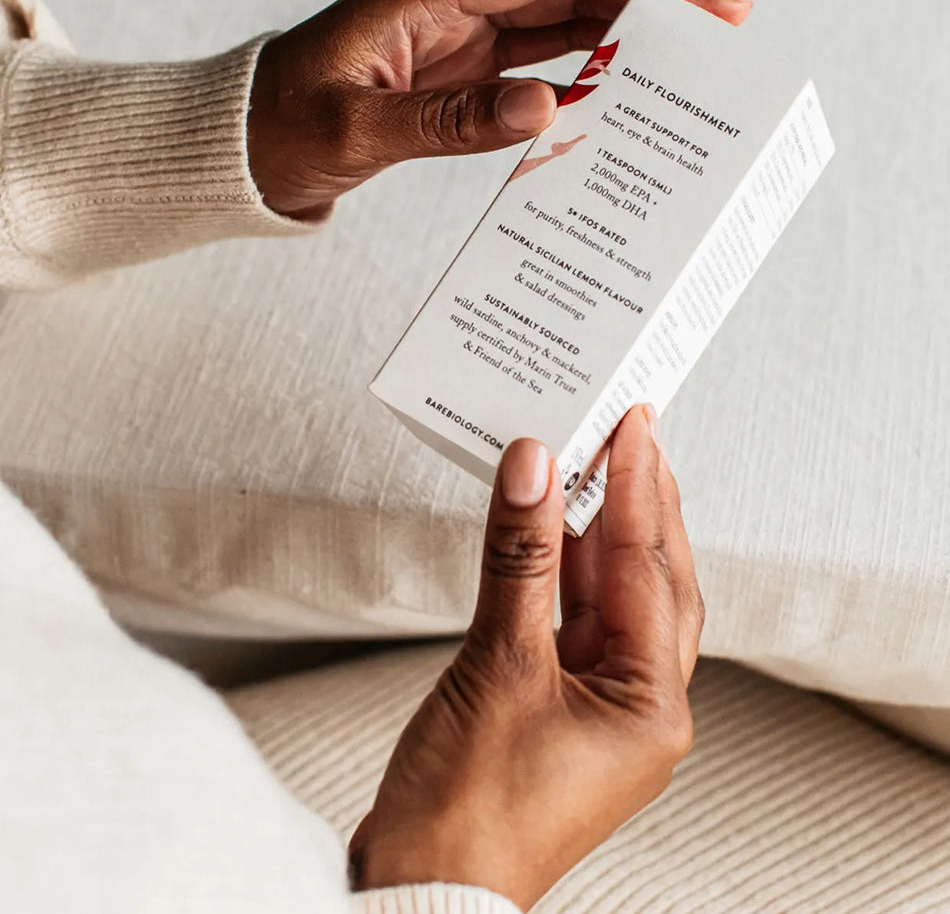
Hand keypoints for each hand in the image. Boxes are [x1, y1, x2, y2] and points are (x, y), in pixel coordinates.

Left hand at [247, 0, 752, 216]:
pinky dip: (580, 73)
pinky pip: (532, 66)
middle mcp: (447, 12)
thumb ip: (449, 121)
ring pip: (556, 25)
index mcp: (420, 1)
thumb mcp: (356, 132)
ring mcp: (454, 45)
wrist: (240, 151)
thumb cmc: (279, 130)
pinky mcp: (454, 79)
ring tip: (695, 50)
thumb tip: (550, 107)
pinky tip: (623, 90)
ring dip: (624, 35)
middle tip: (724, 12)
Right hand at [349, 405, 703, 910]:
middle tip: (630, 430)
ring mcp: (599, 705)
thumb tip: (534, 466)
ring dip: (598, 531)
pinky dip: (558, 569)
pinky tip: (546, 525)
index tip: (634, 423)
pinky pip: (570, 618)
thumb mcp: (499, 664)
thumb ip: (518, 556)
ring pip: (611, 596)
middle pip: (650, 579)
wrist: (422, 892)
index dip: (640, 488)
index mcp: (652, 707)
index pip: (649, 570)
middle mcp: (639, 705)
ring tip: (592, 460)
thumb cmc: (469, 810)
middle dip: (640, 502)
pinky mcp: (555, 704)